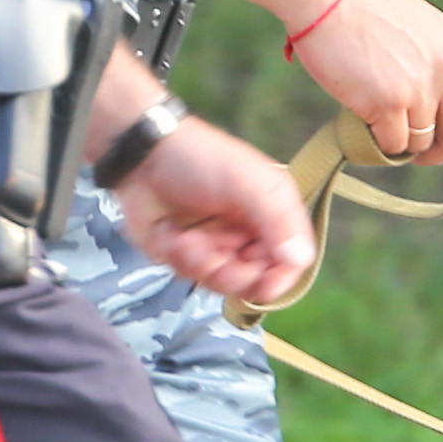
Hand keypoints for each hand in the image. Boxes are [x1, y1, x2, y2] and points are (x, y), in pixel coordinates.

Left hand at [116, 115, 318, 312]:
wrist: (141, 155)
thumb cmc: (200, 159)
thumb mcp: (247, 182)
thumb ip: (277, 219)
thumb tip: (300, 260)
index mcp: (272, 216)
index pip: (288, 263)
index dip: (278, 280)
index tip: (263, 285)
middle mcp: (248, 236)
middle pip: (253, 282)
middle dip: (230, 272)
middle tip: (212, 251)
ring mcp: (216, 247)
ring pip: (219, 283)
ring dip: (199, 262)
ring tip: (185, 237)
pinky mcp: (185, 255)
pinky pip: (188, 275)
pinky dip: (176, 256)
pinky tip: (168, 231)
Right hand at [288, 0, 442, 169]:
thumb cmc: (362, 6)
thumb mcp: (422, 26)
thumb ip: (437, 61)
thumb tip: (438, 103)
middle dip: (440, 151)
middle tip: (418, 153)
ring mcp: (420, 88)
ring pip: (422, 142)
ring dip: (402, 142)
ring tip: (379, 126)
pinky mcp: (389, 103)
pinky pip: (393, 145)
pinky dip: (379, 144)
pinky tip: (364, 125)